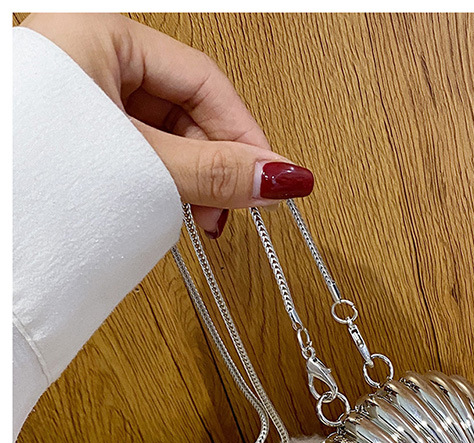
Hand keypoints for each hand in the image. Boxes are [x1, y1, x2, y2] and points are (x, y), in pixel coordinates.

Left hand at [21, 13, 313, 235]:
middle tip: (231, 210)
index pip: (204, 81)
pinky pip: (137, 152)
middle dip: (215, 165)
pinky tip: (168, 211)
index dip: (244, 133)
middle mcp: (89, 59)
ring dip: (192, 180)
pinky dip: (161, 184)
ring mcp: (81, 100)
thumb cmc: (30, 178)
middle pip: (186, 109)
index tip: (271, 179)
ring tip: (198, 219)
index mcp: (101, 34)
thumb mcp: (143, 167)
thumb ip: (217, 171)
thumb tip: (285, 177)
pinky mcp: (74, 137)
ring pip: (164, 135)